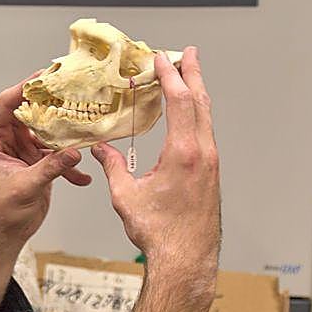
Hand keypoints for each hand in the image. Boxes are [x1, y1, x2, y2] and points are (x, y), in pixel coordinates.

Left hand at [0, 75, 92, 250]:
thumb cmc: (1, 212)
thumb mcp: (25, 188)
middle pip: (31, 110)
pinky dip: (69, 162)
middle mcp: (5, 137)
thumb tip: (74, 153)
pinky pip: (56, 151)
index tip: (46, 76)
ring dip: (66, 131)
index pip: (7, 103)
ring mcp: (21, 146)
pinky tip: (82, 175)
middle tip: (74, 90)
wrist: (5, 232)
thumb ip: (50, 168)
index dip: (26, 87)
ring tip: (87, 126)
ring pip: (47, 128)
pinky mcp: (36, 158)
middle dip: (53, 103)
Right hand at [91, 47, 220, 287]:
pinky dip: (197, 114)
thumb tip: (101, 149)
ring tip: (189, 77)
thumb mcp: (126, 196)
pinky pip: (206, 132)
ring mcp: (211, 162)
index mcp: (183, 153)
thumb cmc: (159, 232)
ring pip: (206, 116)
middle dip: (192, 73)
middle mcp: (203, 153)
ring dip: (196, 93)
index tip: (160, 59)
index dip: (169, 76)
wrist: (186, 258)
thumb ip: (114, 167)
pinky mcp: (211, 172)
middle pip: (200, 101)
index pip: (179, 101)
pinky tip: (190, 115)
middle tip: (187, 53)